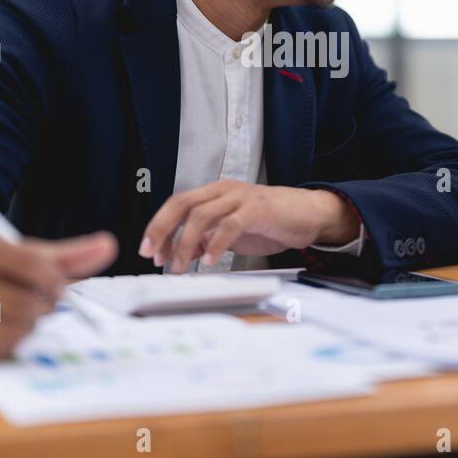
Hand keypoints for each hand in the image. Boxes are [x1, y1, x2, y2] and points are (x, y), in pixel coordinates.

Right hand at [0, 226, 116, 360]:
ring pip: (12, 333)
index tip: (57, 286)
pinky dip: (7, 346)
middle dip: (42, 308)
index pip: (32, 264)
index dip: (54, 280)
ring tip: (17, 316)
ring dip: (27, 328)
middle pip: (24, 304)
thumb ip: (67, 255)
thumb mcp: (23, 254)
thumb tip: (109, 246)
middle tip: (38, 304)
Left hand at [138, 180, 356, 273]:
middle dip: (162, 229)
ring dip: (185, 243)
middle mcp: (224, 191)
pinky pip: (230, 224)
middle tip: (152, 255)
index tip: (149, 251)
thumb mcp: (231, 234)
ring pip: (202, 214)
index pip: (177, 204)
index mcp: (214, 193)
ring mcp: (241, 197)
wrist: (308, 214)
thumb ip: (205, 241)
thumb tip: (179, 255)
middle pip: (182, 203)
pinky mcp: (258, 208)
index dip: (159, 226)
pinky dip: (215, 243)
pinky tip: (208, 261)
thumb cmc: (270, 222)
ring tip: (180, 267)